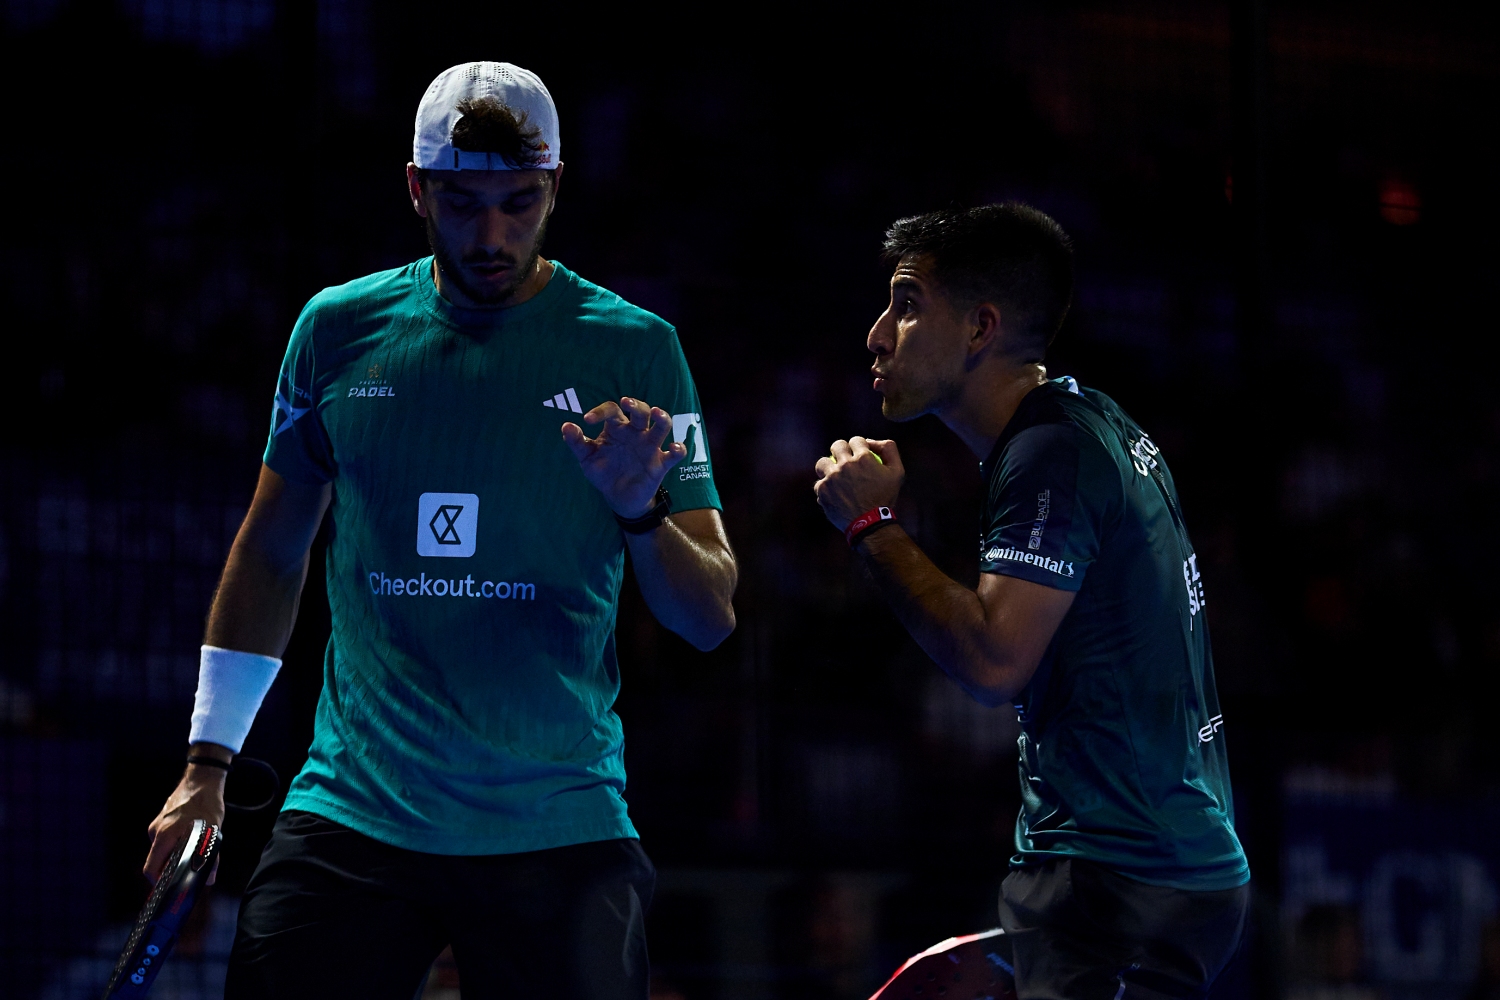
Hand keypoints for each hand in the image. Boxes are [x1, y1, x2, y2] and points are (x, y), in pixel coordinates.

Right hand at [143, 763, 225, 885]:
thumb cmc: (207, 803)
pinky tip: (189, 838)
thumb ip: (211, 857)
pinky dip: (175, 844)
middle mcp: (156, 831)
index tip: (171, 887)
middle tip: (187, 873)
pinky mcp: (160, 821)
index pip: (151, 869)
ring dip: (175, 855)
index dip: (159, 882)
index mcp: (165, 835)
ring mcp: (156, 825)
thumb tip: (208, 880)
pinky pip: (164, 840)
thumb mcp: (213, 832)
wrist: (201, 779)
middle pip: (156, 861)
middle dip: (170, 869)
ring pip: (162, 851)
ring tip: (192, 850)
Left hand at [562, 397, 684, 517]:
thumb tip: (566, 426)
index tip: (587, 420)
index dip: (600, 411)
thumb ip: (577, 443)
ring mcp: (650, 446)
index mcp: (617, 428)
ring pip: (662, 426)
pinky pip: (675, 454)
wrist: (618, 498)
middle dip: (636, 404)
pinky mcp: (661, 463)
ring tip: (656, 414)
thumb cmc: (603, 472)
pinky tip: (673, 447)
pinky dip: (678, 449)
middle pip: (641, 411)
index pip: (612, 411)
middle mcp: (636, 433)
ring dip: (662, 417)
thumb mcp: (587, 459)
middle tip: (626, 403)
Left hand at [814, 436, 903, 530]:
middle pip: (837, 445)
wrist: (870, 524)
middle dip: (841, 449)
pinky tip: (833, 493)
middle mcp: (845, 465)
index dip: (859, 446)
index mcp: (863, 458)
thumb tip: (871, 441)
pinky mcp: (822, 491)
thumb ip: (889, 450)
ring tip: (833, 475)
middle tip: (844, 459)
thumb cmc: (885, 498)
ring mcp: (831, 477)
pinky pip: (819, 484)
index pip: (856, 440)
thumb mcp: (897, 472)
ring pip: (822, 463)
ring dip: (828, 467)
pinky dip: (826, 488)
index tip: (859, 454)